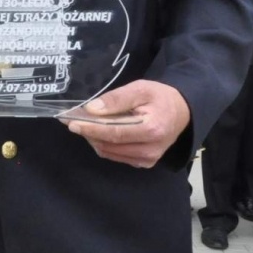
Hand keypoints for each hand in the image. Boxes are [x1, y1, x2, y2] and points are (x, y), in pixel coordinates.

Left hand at [65, 79, 190, 168]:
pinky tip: (98, 132)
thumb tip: (92, 109)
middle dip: (88, 133)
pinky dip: (103, 144)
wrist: (181, 112)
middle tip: (72, 120)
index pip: (114, 133)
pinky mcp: (144, 163)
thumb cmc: (159, 97)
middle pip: (109, 145)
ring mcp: (147, 159)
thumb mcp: (140, 89)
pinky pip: (116, 156)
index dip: (91, 128)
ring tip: (84, 124)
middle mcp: (150, 150)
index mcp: (152, 130)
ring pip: (109, 152)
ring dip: (94, 139)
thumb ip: (116, 99)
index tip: (71, 122)